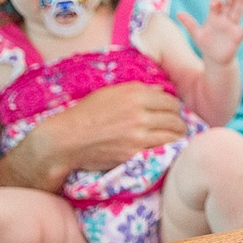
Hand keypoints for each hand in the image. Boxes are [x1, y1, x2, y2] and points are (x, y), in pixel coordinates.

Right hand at [30, 82, 189, 173]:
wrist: (66, 140)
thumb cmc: (85, 114)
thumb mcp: (109, 93)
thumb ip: (138, 90)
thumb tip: (161, 89)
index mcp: (134, 95)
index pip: (169, 100)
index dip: (172, 107)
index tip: (170, 112)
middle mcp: (139, 114)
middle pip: (174, 118)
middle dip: (177, 122)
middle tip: (175, 127)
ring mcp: (138, 135)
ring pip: (173, 135)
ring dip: (177, 137)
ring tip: (175, 139)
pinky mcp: (134, 154)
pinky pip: (162, 151)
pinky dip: (168, 150)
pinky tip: (167, 150)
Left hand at [177, 0, 242, 65]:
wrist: (215, 59)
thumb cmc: (206, 44)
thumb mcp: (196, 34)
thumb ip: (189, 23)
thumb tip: (177, 13)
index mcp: (214, 18)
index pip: (216, 7)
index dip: (216, 3)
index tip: (215, 1)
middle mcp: (224, 20)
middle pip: (228, 6)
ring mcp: (232, 27)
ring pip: (237, 13)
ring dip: (240, 4)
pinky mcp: (238, 36)